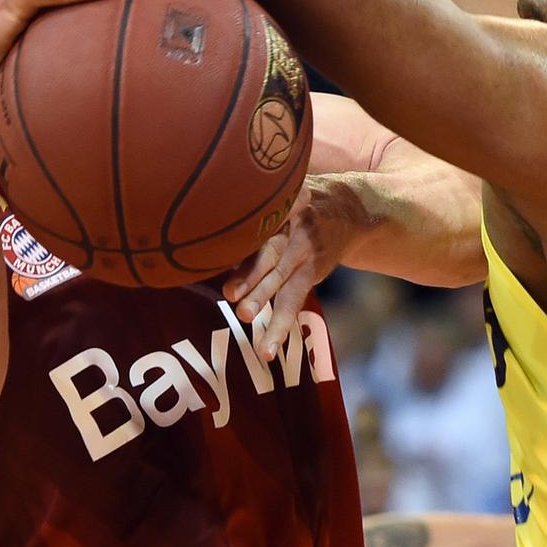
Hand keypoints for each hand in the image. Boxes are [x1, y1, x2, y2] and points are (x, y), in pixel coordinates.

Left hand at [223, 178, 364, 360]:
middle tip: (229, 292)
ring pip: (282, 280)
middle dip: (251, 273)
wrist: (347, 211)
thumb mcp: (277, 197)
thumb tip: (199, 237)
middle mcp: (292, 230)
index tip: (218, 249)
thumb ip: (247, 216)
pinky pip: (294, 303)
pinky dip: (279, 327)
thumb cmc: (291, 205)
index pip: (263, 221)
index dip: (244, 235)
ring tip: (244, 316)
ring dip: (262, 299)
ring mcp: (303, 253)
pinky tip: (267, 350)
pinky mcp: (310, 274)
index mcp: (279, 207)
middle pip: (271, 252)